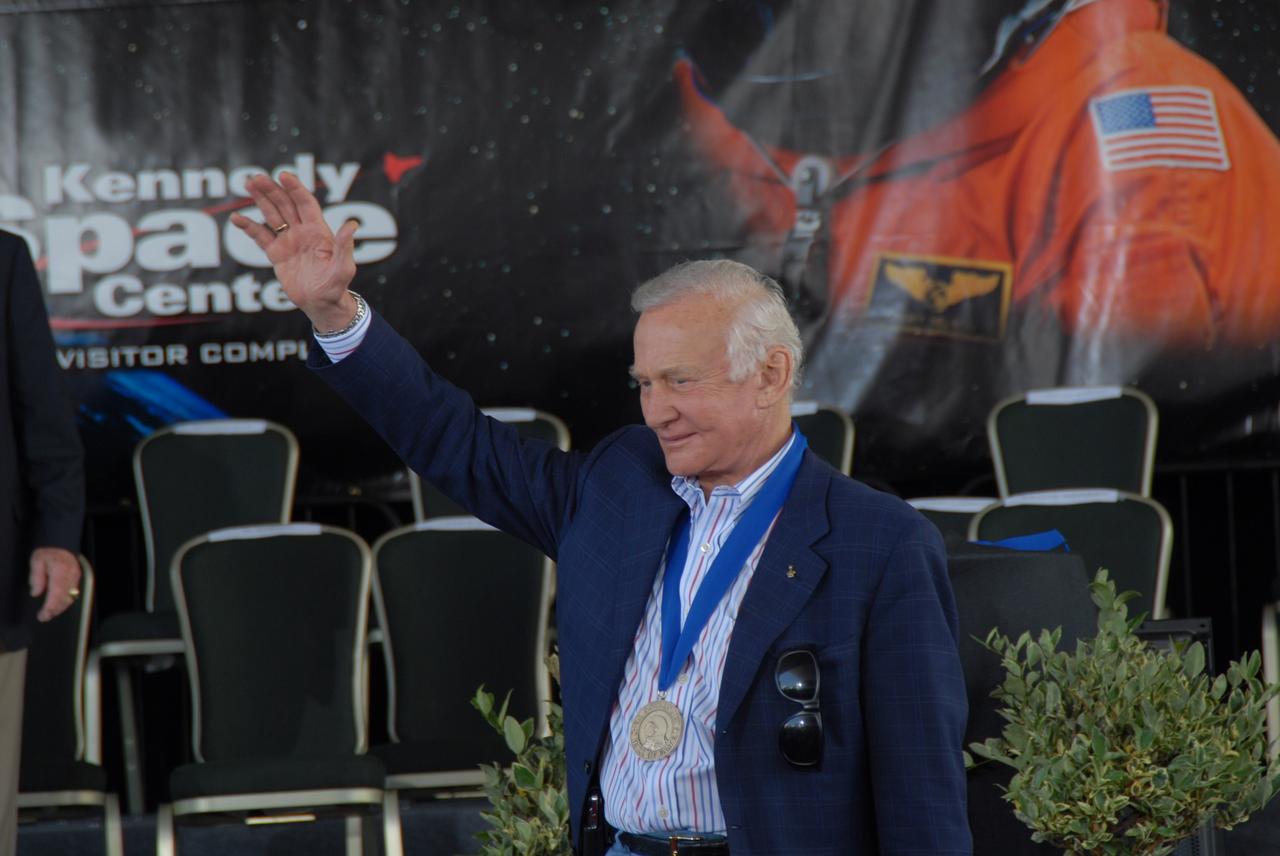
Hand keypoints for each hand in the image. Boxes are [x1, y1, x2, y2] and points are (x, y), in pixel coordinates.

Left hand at [29, 547, 81, 621]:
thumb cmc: (48, 552)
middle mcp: (71, 576)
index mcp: (61, 571)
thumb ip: (36, 577)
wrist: (62, 545)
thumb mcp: (37, 561)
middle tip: (44, 617)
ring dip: (60, 608)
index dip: (50, 607)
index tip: (43, 615)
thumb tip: (36, 592)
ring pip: (70, 598)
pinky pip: (73, 594)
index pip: (56, 593)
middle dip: (54, 610)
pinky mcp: (77, 579)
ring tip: (49, 613)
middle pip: (65, 598)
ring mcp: (76, 578)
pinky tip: (58, 606)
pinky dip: (65, 602)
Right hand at [230, 172, 360, 330]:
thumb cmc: (336, 285)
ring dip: (260, 200)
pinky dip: (249, 227)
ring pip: (272, 215)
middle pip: (285, 204)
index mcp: (319, 230)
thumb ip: (344, 246)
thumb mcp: (344, 266)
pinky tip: (237, 219)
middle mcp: (302, 231)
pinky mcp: (276, 254)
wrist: (321, 303)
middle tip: (256, 177)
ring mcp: (288, 241)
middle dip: (272, 190)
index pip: (305, 203)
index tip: (284, 175)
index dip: (295, 188)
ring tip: (248, 184)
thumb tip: (352, 224)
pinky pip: (261, 236)